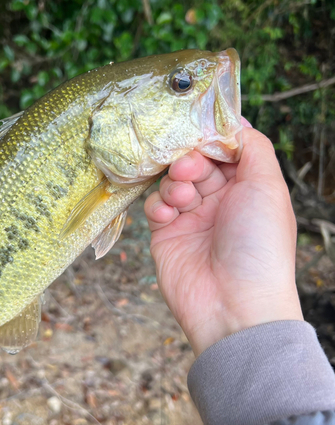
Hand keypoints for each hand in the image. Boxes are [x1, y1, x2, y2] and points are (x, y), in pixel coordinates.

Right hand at [144, 120, 302, 355]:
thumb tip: (235, 121)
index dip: (211, 140)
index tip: (198, 132)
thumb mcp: (269, 186)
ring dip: (175, 184)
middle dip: (190, 161)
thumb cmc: (258, 244)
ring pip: (173, 181)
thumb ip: (253, 147)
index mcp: (247, 189)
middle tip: (189, 169)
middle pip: (196, 163)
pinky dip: (159, 206)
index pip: (224, 151)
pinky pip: (155, 206)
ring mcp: (192, 217)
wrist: (233, 304)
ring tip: (183, 199)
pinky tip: (169, 216)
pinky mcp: (166, 233)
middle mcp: (220, 201)